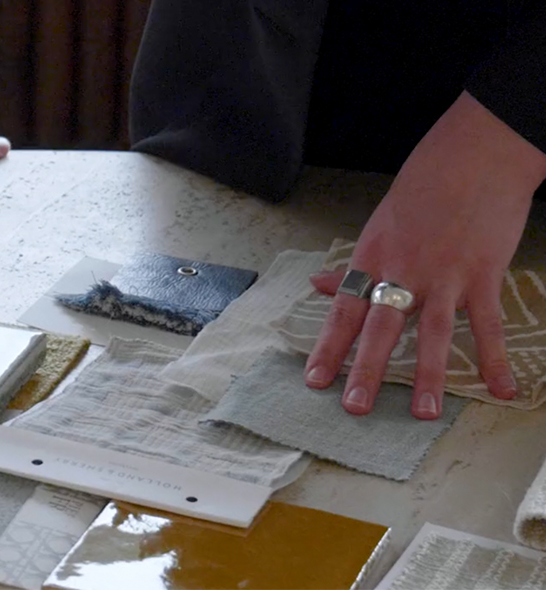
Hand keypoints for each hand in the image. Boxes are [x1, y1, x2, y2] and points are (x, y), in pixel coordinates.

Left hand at [303, 92, 545, 418]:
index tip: (313, 381)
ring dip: (427, 374)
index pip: (344, 310)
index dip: (328, 347)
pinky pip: (489, 324)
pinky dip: (494, 358)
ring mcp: (445, 274)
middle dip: (365, 369)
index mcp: (373, 257)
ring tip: (422, 413)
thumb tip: (318, 285)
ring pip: (434, 331)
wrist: (479, 154)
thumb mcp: (380, 224)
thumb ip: (355, 264)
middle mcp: (403, 269)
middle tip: (353, 407)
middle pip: (380, 325)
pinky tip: (503, 390)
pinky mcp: (483, 274)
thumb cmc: (426, 186)